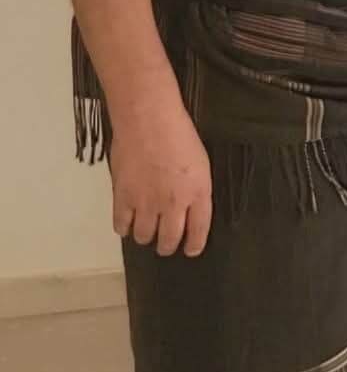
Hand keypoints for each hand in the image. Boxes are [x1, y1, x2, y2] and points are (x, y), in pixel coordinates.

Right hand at [108, 102, 212, 257]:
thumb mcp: (201, 163)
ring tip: (146, 232)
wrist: (148, 120)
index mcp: (198, 193)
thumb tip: (189, 209)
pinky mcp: (122, 197)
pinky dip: (123, 228)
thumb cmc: (179, 134)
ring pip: (144, 236)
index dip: (194, 245)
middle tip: (165, 245)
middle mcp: (173, 203)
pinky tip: (127, 223)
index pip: (198, 230)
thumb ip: (196, 190)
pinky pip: (121, 225)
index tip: (191, 250)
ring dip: (145, 237)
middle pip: (169, 239)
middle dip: (167, 246)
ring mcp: (146, 202)